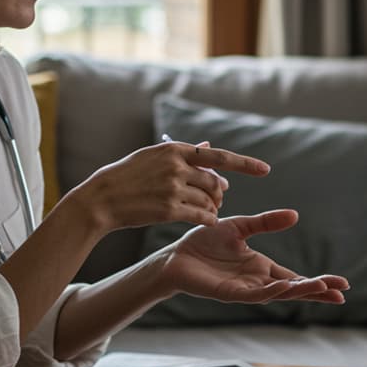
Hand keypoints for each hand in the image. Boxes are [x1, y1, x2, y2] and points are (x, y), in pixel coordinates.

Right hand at [70, 141, 270, 233]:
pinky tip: (207, 220)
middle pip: (214, 181)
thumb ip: (183, 153)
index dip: (245, 164)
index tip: (264, 170)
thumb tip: (209, 145)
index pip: (218, 156)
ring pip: (209, 200)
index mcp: (174, 150)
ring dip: (213, 207)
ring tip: (208, 210)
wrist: (102, 199)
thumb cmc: (126, 176)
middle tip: (218, 198)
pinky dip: (208, 219)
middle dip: (220, 192)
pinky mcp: (169, 210)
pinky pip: (201, 216)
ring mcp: (173, 189)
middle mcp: (176, 167)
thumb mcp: (152, 157)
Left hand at [158, 209, 348, 304]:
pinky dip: (271, 291)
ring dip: (300, 291)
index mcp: (262, 267)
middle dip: (317, 290)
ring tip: (322, 288)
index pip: (295, 276)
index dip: (318, 281)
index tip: (342, 283)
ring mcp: (245, 289)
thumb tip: (295, 215)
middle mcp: (257, 281)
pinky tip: (285, 287)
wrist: (176, 255)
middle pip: (294, 288)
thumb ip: (266, 222)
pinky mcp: (229, 294)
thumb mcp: (240, 227)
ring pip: (279, 293)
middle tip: (342, 292)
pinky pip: (254, 294)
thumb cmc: (205, 243)